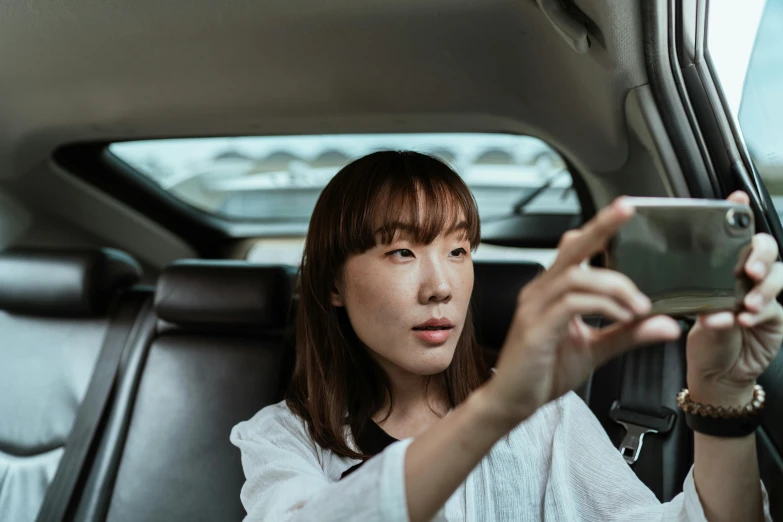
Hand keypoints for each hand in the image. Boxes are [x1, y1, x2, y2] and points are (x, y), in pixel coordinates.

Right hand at [486, 197, 681, 424]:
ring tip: (640, 306)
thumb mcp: (596, 349)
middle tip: (628, 211)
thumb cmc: (544, 372)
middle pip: (572, 249)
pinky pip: (570, 304)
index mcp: (552, 291)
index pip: (576, 249)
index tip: (626, 211)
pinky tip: (623, 318)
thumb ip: (629, 334)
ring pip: (575, 277)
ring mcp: (534, 309)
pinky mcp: (535, 329)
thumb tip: (666, 324)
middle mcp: (540, 292)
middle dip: (601, 227)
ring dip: (614, 286)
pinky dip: (602, 306)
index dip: (599, 228)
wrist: (512, 401)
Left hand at [687, 191, 782, 403]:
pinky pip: (774, 306)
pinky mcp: (775, 315)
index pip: (732, 236)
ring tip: (746, 302)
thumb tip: (714, 310)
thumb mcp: (693, 320)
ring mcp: (763, 294)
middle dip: (759, 253)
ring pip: (777, 275)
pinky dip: (760, 311)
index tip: (736, 199)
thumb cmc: (702, 342)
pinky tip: (745, 319)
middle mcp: (744, 276)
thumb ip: (704, 311)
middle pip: (764, 248)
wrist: (717, 374)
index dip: (738, 214)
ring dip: (763, 286)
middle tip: (749, 268)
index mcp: (720, 268)